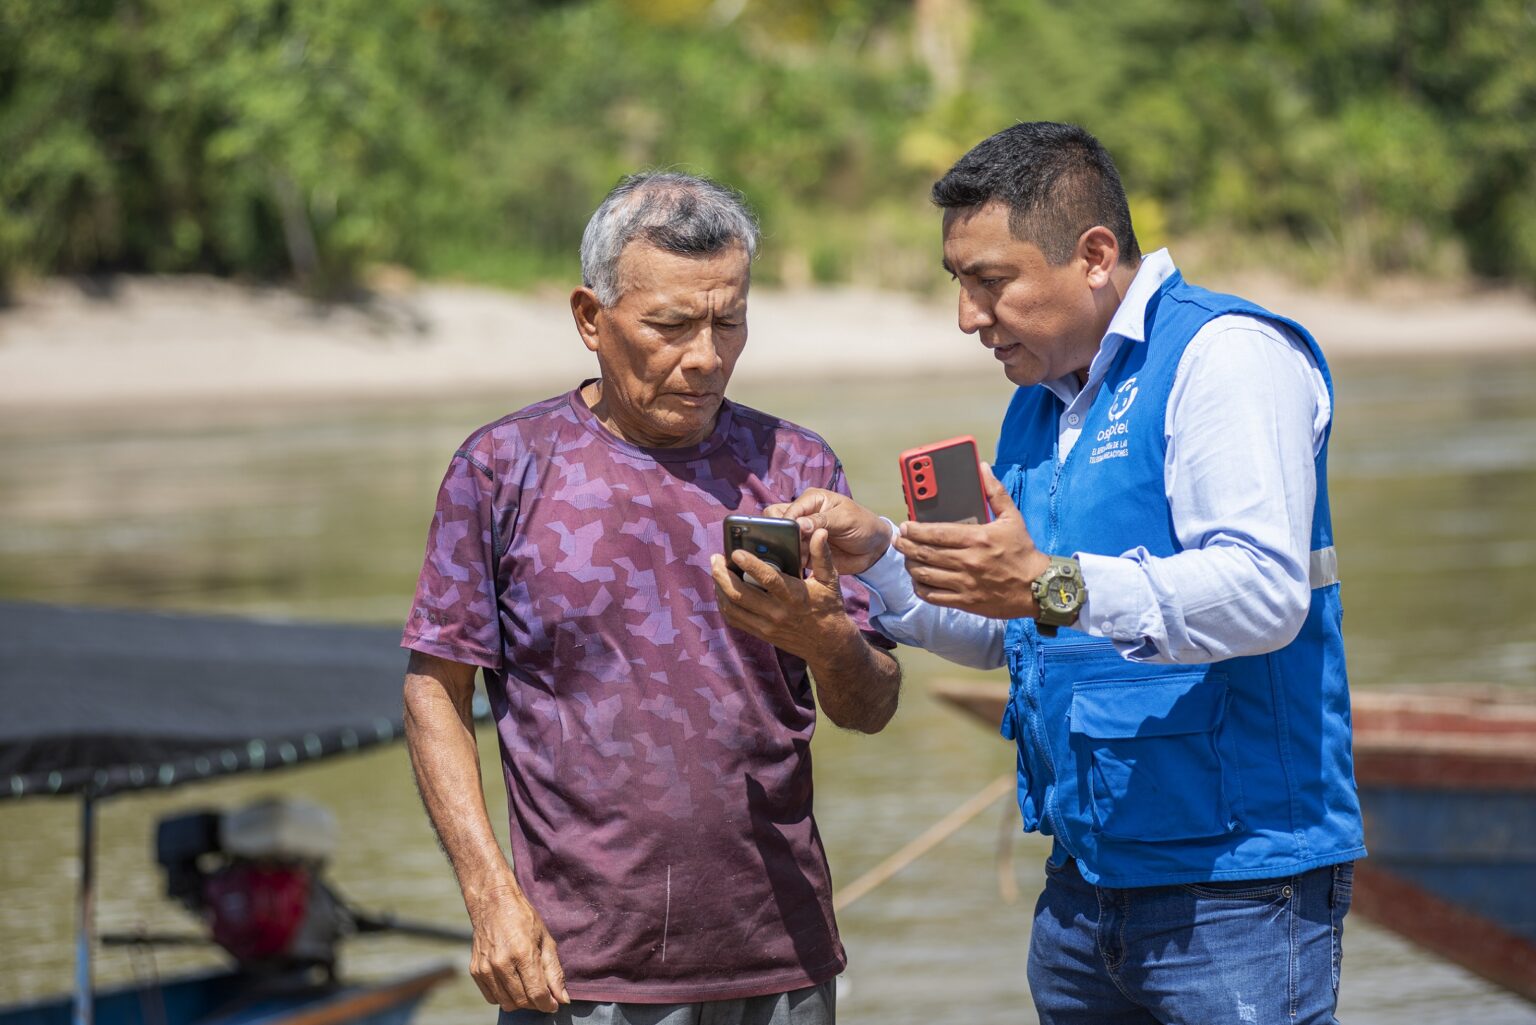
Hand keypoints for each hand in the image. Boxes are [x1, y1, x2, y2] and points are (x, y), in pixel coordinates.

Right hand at [466, 885, 568, 1012]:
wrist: (493, 904)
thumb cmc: (524, 920)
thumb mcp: (546, 941)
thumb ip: (554, 972)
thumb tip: (562, 999)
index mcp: (522, 953)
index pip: (536, 993)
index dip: (548, 1004)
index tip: (554, 1004)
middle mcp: (501, 963)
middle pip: (522, 1001)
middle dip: (536, 1003)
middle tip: (542, 995)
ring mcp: (486, 968)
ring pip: (506, 1003)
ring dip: (520, 1002)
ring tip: (528, 988)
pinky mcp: (475, 971)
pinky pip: (492, 998)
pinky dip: (504, 997)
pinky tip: (512, 983)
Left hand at [710, 528, 860, 660]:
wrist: (828, 644)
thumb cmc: (829, 607)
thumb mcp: (830, 580)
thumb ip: (822, 555)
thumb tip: (819, 532)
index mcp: (795, 596)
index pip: (768, 579)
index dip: (750, 564)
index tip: (735, 552)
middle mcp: (777, 612)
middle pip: (740, 594)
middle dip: (722, 575)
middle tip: (716, 558)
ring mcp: (766, 625)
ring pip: (732, 607)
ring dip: (719, 587)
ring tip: (716, 570)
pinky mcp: (761, 633)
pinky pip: (734, 618)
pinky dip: (724, 603)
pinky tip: (722, 589)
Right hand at [764, 489, 891, 575]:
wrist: (875, 548)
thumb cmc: (863, 525)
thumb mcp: (845, 519)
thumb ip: (821, 521)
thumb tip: (798, 524)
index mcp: (811, 500)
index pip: (789, 509)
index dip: (788, 522)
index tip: (795, 535)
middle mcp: (803, 515)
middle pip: (776, 521)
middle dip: (780, 534)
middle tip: (793, 546)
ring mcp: (802, 535)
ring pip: (781, 540)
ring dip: (787, 550)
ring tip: (800, 558)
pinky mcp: (805, 552)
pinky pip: (791, 556)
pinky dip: (792, 561)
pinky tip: (800, 565)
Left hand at [893, 463, 1049, 618]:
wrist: (1039, 587)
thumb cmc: (1023, 552)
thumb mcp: (1012, 518)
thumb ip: (995, 492)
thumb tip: (983, 468)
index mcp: (977, 539)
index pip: (935, 533)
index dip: (915, 529)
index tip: (905, 525)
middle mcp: (968, 561)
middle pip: (925, 553)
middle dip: (906, 545)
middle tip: (899, 540)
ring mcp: (965, 583)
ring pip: (925, 574)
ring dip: (910, 565)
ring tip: (906, 557)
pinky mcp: (965, 601)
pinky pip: (933, 596)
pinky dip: (920, 587)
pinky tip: (918, 579)